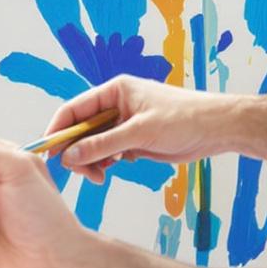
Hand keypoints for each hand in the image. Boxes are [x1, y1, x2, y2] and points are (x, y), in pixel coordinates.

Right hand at [51, 77, 220, 183]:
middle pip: (80, 129)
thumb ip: (103, 144)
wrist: (217, 129)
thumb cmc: (184, 119)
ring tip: (99, 176)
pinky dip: (104, 164)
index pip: (74, 109)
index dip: (58, 130)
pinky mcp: (134, 141)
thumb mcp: (140, 132)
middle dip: (76, 151)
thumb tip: (70, 156)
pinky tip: (109, 170)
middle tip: (81, 172)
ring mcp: (124, 124)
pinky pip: (107, 153)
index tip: (49, 152)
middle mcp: (115, 106)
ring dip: (90, 161)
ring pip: (93, 144)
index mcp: (114, 91)